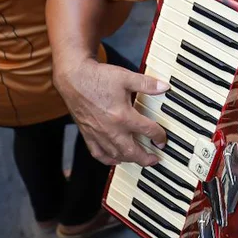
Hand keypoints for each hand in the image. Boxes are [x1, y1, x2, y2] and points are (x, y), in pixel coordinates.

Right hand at [54, 56, 169, 165]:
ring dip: (129, 159)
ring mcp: (98, 134)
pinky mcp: (87, 134)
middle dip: (146, 158)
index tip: (162, 139)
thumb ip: (146, 84)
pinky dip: (108, 159)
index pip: (148, 131)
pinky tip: (114, 159)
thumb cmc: (97, 77)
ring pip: (116, 155)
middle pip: (133, 151)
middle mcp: (111, 129)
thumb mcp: (126, 77)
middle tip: (154, 160)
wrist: (73, 78)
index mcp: (123, 116)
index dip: (159, 136)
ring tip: (137, 159)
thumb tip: (164, 87)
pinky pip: (98, 154)